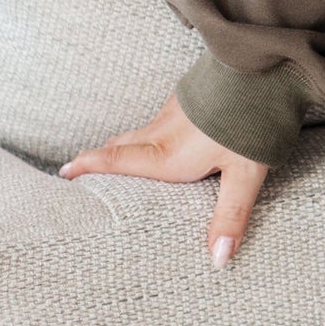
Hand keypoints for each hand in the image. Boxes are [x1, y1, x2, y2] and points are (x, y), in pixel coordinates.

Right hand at [60, 95, 268, 267]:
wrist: (261, 66)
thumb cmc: (253, 122)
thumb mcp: (245, 175)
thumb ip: (230, 216)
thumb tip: (218, 259)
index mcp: (168, 155)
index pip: (116, 162)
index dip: (88, 168)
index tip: (63, 174)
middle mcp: (162, 132)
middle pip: (121, 146)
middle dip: (98, 160)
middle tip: (79, 171)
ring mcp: (173, 110)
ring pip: (139, 132)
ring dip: (124, 146)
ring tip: (117, 161)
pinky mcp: (188, 97)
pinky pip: (159, 120)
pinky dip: (149, 133)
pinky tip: (165, 138)